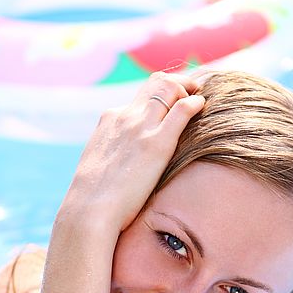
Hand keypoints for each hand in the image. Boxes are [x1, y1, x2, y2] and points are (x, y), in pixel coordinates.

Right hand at [60, 72, 204, 233]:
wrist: (89, 209)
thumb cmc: (94, 199)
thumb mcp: (102, 166)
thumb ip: (116, 155)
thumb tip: (125, 166)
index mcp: (110, 120)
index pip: (141, 96)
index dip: (162, 94)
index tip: (175, 100)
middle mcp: (125, 116)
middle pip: (157, 83)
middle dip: (179, 83)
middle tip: (194, 91)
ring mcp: (141, 127)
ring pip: (169, 88)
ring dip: (188, 89)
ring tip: (200, 99)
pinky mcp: (156, 143)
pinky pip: (181, 111)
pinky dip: (194, 103)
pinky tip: (203, 106)